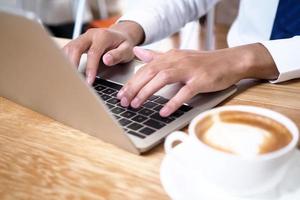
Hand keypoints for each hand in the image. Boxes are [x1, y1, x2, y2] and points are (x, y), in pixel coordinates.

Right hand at [63, 21, 144, 84]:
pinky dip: (65, 60)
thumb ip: (118, 55)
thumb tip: (106, 60)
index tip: (89, 81)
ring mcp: (83, 38)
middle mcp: (90, 35)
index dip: (90, 68)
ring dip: (66, 63)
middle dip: (73, 65)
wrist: (121, 36)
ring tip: (68, 78)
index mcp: (103, 36)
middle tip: (74, 80)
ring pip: (69, 48)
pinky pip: (68, 50)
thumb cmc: (124, 44)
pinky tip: (66, 71)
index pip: (93, 53)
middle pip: (76, 48)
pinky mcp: (78, 42)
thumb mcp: (127, 50)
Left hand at [117, 44, 278, 116]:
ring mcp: (190, 70)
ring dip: (147, 92)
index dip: (131, 81)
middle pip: (150, 72)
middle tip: (123, 101)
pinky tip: (163, 111)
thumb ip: (156, 56)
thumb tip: (138, 52)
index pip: (145, 68)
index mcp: (170, 56)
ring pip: (163, 78)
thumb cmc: (203, 62)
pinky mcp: (201, 80)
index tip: (121, 94)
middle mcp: (177, 60)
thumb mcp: (178, 56)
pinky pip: (185, 92)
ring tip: (136, 105)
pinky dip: (173, 102)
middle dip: (134, 87)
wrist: (230, 61)